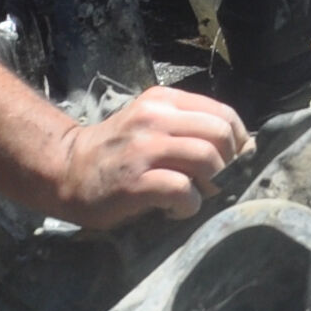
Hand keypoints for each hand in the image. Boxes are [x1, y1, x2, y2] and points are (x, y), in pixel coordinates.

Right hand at [45, 84, 250, 228]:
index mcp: (163, 101)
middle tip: (217, 183)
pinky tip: (176, 210)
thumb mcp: (152, 125)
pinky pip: (183, 190)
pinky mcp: (135, 181)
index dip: (239, 141)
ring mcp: (144, 149)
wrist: (65, 170)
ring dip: (213, 185)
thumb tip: (244, 149)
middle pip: (220, 134)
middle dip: (230, 164)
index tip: (236, 162)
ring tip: (197, 196)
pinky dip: (190, 205)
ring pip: (206, 158)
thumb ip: (190, 128)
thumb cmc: (117, 152)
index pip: (223, 113)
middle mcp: (155, 118)